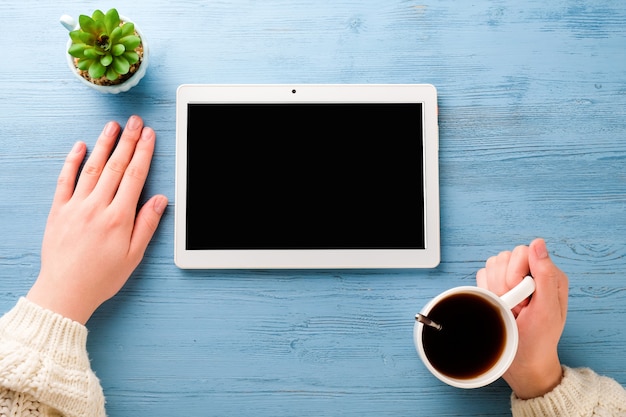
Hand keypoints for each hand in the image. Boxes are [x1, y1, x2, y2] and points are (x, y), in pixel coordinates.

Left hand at [27, 116, 167, 324]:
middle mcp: (97, 207)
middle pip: (116, 166)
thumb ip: (147, 225)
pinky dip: (72, 161)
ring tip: (113, 126)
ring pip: (92, 168)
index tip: (149, 136)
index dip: (144, 153)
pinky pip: (65, 180)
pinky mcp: (59, 210)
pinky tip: (80, 146)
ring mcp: (75, 206)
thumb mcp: (133, 255)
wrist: (65, 291)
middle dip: (128, 141)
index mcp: (118, 218)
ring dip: (104, 144)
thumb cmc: (101, 277)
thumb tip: (159, 200)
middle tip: (135, 122)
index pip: (135, 177)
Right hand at [476, 238, 567, 398]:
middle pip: (504, 258)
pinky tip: (496, 305)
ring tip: (506, 308)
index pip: (523, 252)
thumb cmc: (539, 339)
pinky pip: (481, 276)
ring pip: (491, 265)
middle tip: (515, 308)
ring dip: (494, 289)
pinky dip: (485, 292)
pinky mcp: (495, 287)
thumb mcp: (548, 310)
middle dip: (503, 285)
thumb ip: (546, 275)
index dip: (516, 274)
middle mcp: (530, 274)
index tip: (521, 298)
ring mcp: (511, 280)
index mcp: (548, 276)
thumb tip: (538, 243)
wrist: (520, 361)